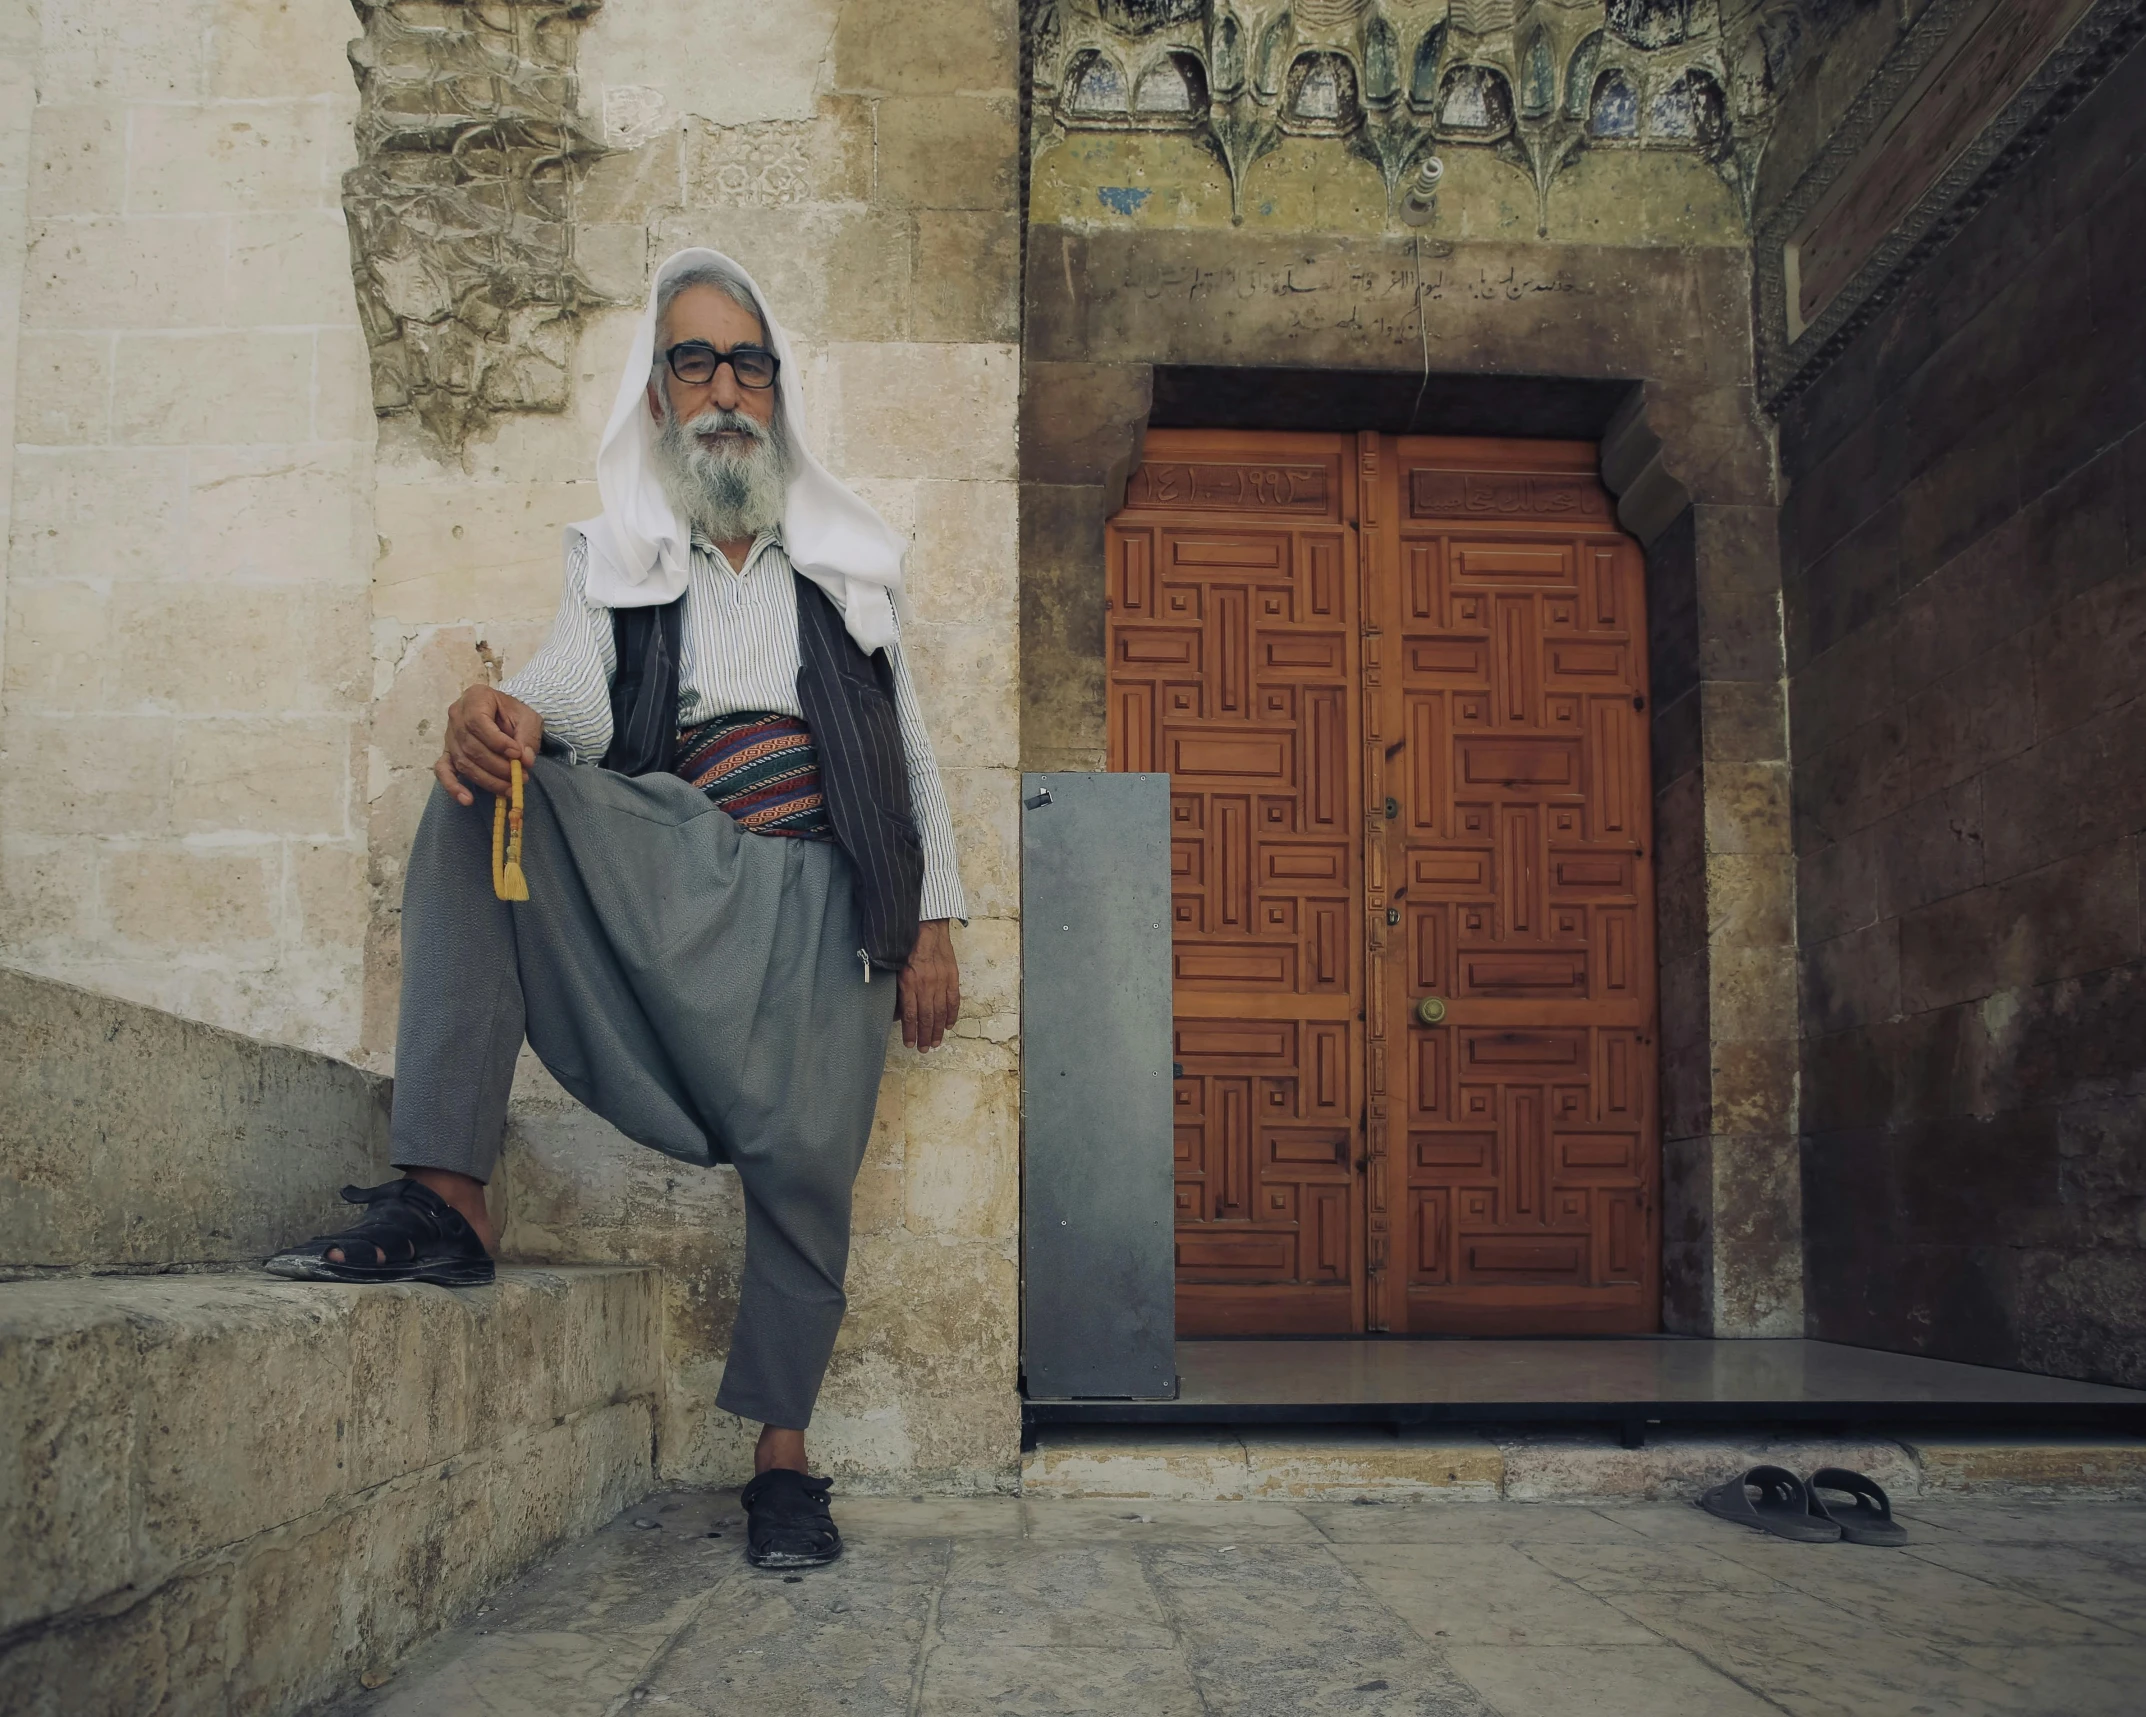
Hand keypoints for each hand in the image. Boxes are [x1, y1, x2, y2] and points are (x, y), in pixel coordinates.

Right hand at [435, 685, 542, 804]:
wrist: (505, 714)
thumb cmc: (515, 713)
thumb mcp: (528, 718)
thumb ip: (528, 737)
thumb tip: (525, 761)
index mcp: (475, 698)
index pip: (477, 722)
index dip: (496, 742)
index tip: (517, 755)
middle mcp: (456, 715)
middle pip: (470, 746)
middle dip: (496, 766)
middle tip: (520, 776)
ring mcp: (449, 736)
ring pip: (463, 762)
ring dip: (487, 779)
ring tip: (510, 789)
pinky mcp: (448, 753)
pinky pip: (443, 771)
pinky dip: (453, 786)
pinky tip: (467, 799)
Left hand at [898, 920, 960, 1052]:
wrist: (926, 925)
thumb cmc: (906, 944)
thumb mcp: (894, 966)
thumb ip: (896, 989)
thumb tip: (895, 1011)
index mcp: (909, 982)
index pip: (910, 1014)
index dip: (910, 1032)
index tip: (910, 1044)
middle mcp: (926, 984)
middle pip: (926, 1017)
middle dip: (925, 1036)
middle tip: (924, 1049)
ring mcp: (941, 980)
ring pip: (940, 1011)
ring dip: (938, 1030)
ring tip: (936, 1042)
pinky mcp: (952, 975)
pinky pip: (953, 999)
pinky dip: (951, 1014)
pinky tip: (949, 1025)